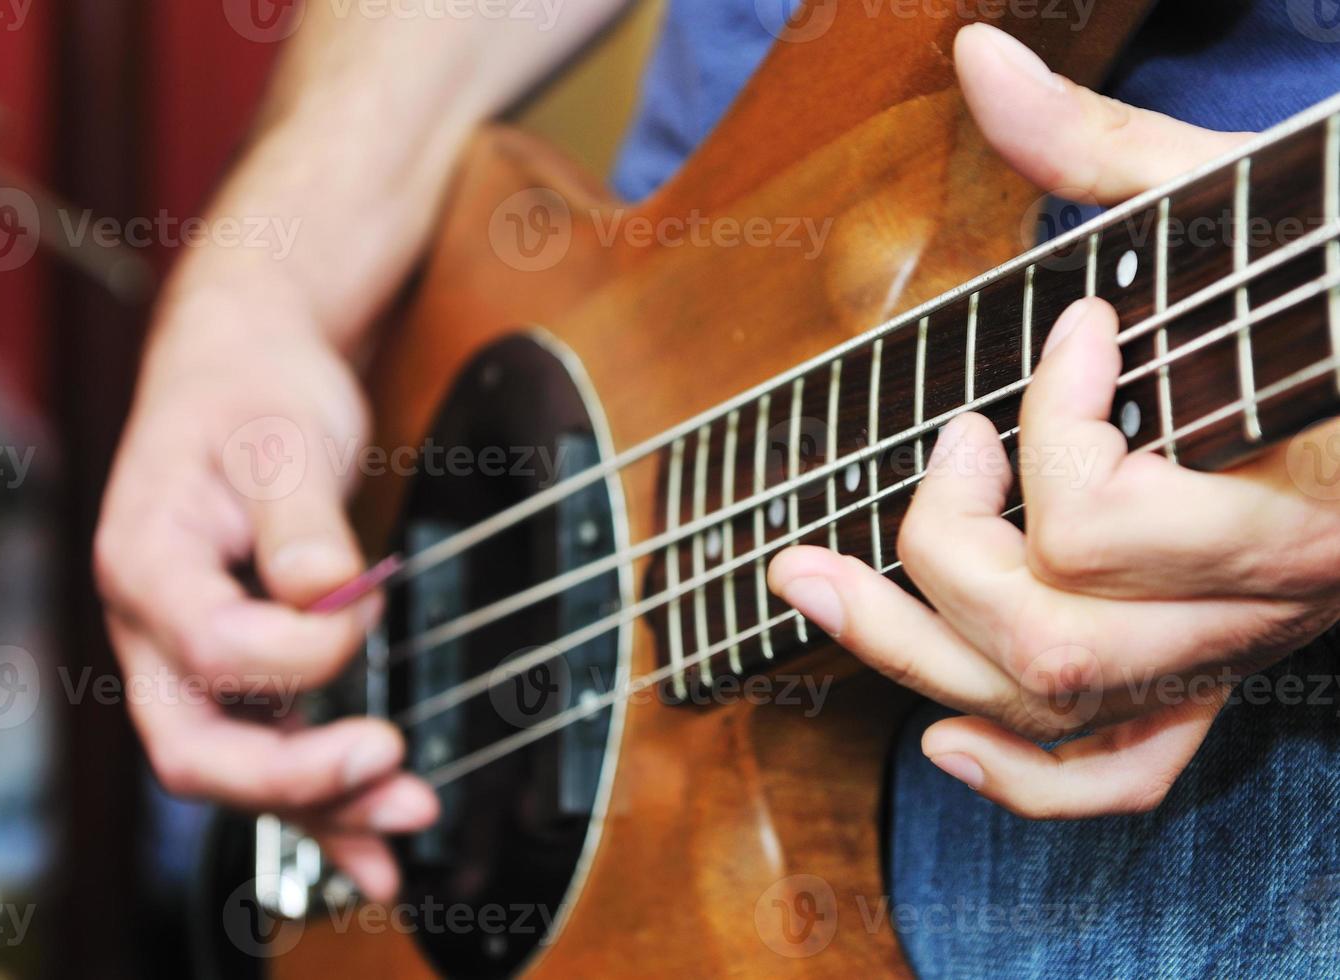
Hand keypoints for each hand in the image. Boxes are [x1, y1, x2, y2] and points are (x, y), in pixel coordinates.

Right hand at [95, 279, 436, 900]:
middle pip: (196, 747)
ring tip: (410, 817)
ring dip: (323, 804)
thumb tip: (323, 592)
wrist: (240, 372)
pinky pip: (269, 749)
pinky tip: (376, 833)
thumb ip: (299, 517)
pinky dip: (322, 797)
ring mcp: (189, 657)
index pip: (214, 647)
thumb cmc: (252, 392)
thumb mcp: (283, 432)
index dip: (305, 649)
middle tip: (389, 763)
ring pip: (236, 766)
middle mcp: (153, 626)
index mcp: (147, 561)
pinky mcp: (237, 668)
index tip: (368, 603)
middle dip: (294, 778)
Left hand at [769, 24, 1339, 818]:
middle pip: (1051, 641)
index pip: (1106, 523)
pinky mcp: (1225, 676)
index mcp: (1301, 495)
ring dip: (907, 651)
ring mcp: (1241, 651)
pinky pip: (1122, 779)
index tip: (1074, 329)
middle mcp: (1269, 602)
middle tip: (944, 445)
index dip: (1050, 422)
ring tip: (810, 579)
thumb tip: (976, 55)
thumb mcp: (1249, 200)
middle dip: (940, 545)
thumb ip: (1106, 145)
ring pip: (1053, 712)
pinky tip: (939, 738)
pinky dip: (1023, 780)